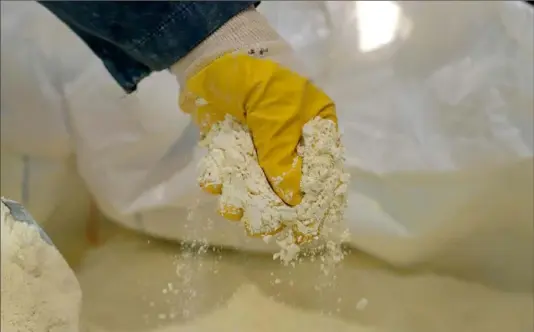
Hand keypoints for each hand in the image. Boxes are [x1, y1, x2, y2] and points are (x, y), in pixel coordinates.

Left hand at [179, 51, 337, 221]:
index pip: (322, 175)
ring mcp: (261, 148)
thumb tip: (294, 201)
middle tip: (260, 226)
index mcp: (314, 130)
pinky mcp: (234, 150)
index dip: (315, 206)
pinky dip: (221, 182)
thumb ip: (282, 156)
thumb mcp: (276, 114)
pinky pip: (230, 175)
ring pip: (257, 187)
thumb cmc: (256, 79)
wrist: (213, 57)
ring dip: (243, 201)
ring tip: (232, 206)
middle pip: (289, 189)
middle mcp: (291, 144)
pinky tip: (213, 181)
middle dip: (273, 210)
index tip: (303, 234)